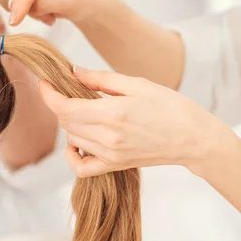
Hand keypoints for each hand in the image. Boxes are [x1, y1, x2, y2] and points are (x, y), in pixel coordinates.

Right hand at [0, 0, 100, 26]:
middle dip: (28, 8)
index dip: (22, 1)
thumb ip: (41, 4)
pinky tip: (36, 7)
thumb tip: (11, 3)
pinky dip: (17, 7)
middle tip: (50, 17)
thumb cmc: (82, 0)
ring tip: (47, 11)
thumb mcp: (67, 4)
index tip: (14, 22)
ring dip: (24, 9)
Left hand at [39, 67, 233, 176]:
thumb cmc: (171, 107)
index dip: (49, 95)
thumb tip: (74, 72)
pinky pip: (82, 167)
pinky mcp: (115, 165)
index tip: (46, 83)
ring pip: (72, 139)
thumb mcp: (137, 84)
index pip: (64, 108)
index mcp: (112, 114)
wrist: (194, 138)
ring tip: (85, 110)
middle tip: (71, 90)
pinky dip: (73, 155)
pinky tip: (78, 142)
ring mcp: (111, 155)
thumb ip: (101, 79)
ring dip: (70, 123)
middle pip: (65, 122)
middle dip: (61, 104)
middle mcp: (107, 138)